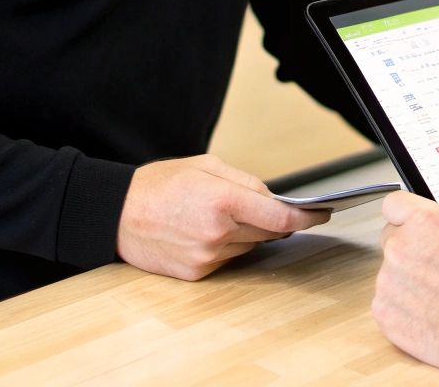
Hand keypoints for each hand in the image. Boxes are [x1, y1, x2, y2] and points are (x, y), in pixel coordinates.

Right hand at [116, 154, 327, 280]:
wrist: (116, 214)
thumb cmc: (158, 185)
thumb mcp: (205, 165)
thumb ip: (245, 181)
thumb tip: (274, 199)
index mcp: (223, 201)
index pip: (280, 216)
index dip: (307, 216)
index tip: (322, 213)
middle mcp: (218, 233)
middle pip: (268, 232)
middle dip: (273, 219)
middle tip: (267, 207)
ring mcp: (207, 257)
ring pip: (249, 246)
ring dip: (247, 233)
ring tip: (219, 215)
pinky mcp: (197, 273)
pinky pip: (227, 260)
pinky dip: (226, 246)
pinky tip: (203, 231)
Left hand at [372, 191, 438, 380]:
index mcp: (426, 222)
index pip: (394, 203)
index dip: (404, 214)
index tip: (409, 223)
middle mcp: (400, 246)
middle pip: (390, 236)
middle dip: (408, 248)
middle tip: (432, 267)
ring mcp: (387, 279)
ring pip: (390, 271)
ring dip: (406, 279)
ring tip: (436, 297)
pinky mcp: (382, 309)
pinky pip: (386, 300)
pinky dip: (402, 306)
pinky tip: (427, 313)